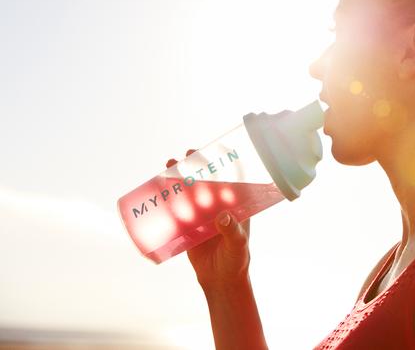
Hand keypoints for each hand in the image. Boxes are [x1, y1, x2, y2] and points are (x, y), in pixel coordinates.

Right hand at [166, 149, 251, 290]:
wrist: (220, 281)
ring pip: (190, 191)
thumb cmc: (236, 261)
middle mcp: (218, 206)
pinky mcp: (188, 226)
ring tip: (169, 164)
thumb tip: (223, 216)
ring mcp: (202, 215)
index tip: (215, 149)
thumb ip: (232, 231)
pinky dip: (168, 197)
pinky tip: (159, 188)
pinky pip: (176, 208)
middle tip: (186, 155)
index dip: (224, 163)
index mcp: (235, 206)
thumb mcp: (238, 244)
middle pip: (207, 181)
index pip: (231, 179)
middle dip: (197, 167)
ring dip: (180, 178)